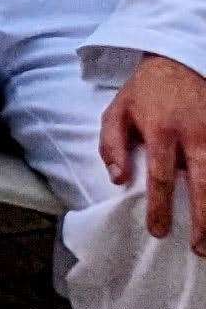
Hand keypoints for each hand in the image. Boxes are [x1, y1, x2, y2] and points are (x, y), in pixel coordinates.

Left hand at [103, 54, 205, 249]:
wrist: (180, 61)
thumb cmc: (146, 92)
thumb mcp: (118, 109)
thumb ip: (111, 143)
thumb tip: (117, 179)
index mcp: (160, 130)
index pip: (161, 177)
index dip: (160, 207)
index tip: (159, 231)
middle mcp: (193, 134)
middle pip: (202, 185)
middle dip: (202, 220)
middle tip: (199, 247)